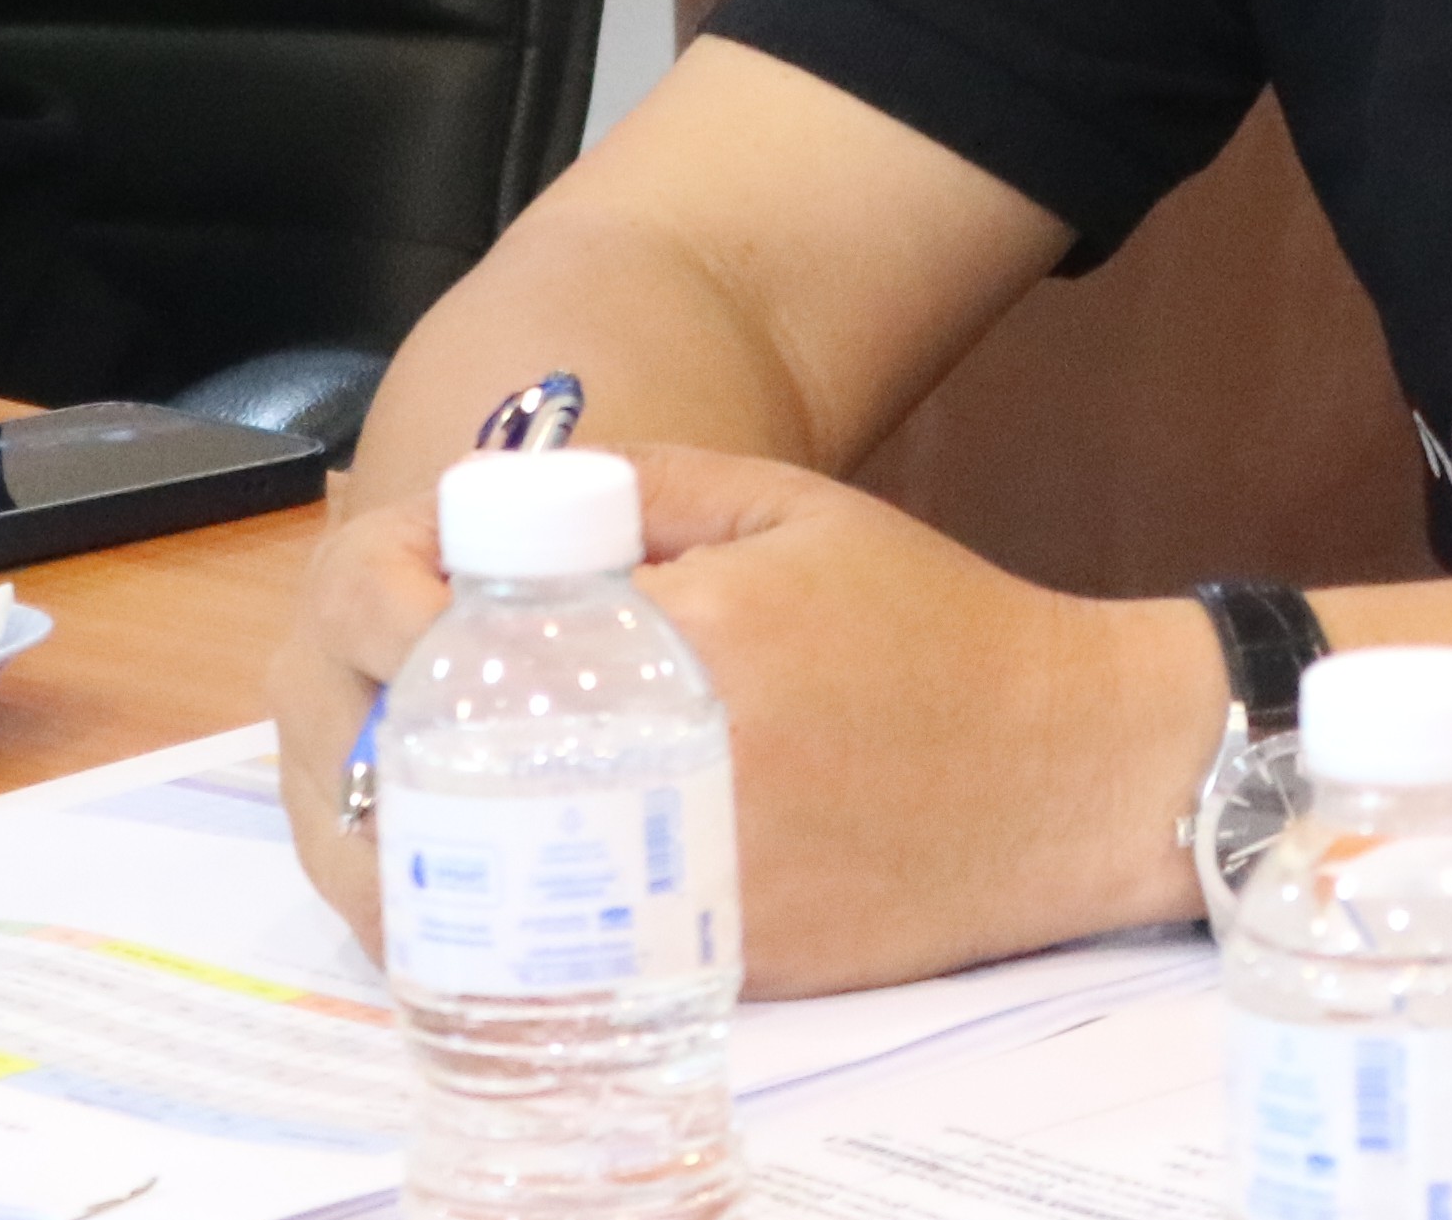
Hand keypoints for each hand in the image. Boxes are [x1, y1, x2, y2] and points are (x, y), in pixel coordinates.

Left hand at [266, 445, 1230, 995]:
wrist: (1073, 768)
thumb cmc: (935, 625)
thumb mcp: (794, 508)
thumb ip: (644, 491)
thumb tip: (505, 514)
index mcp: (694, 638)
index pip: (481, 639)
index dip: (407, 635)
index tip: (403, 629)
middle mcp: (689, 766)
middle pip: (466, 774)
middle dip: (392, 754)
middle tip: (378, 732)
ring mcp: (706, 879)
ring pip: (507, 888)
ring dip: (440, 854)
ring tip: (425, 811)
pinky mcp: (731, 961)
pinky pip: (580, 955)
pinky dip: (527, 926)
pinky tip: (512, 886)